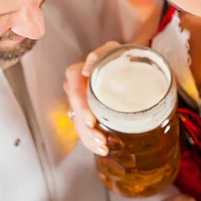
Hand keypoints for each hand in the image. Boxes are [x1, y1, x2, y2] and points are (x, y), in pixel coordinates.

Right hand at [63, 41, 120, 155]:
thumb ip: (100, 54)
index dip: (80, 105)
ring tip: (103, 147)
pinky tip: (101, 149)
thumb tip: (87, 69)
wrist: (126, 66)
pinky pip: (84, 128)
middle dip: (86, 129)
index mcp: (79, 72)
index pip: (74, 87)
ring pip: (78, 122)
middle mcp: (76, 87)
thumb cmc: (120, 58)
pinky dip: (91, 140)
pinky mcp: (87, 113)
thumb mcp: (112, 51)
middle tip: (101, 140)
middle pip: (75, 110)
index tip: (92, 120)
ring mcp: (80, 101)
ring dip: (89, 137)